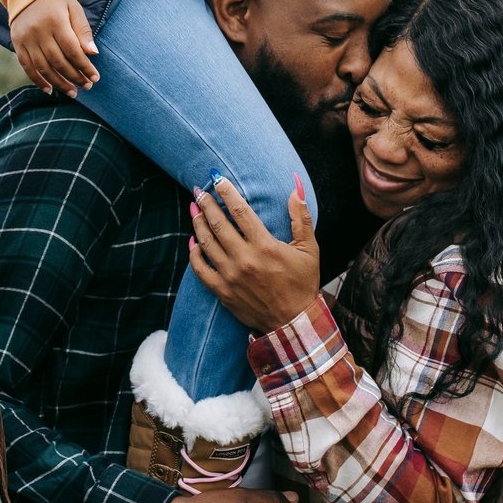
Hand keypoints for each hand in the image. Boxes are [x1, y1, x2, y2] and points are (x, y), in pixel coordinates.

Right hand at [9, 0, 98, 94]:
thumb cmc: (56, 0)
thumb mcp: (73, 8)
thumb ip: (83, 30)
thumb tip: (93, 53)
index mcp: (55, 21)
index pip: (72, 50)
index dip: (84, 66)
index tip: (95, 77)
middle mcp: (38, 31)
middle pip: (58, 61)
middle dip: (74, 77)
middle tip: (87, 86)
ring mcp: (26, 39)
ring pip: (43, 67)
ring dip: (59, 83)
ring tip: (72, 92)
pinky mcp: (17, 43)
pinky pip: (27, 66)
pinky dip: (38, 80)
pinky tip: (50, 89)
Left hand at [189, 176, 320, 333]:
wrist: (293, 324)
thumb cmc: (303, 284)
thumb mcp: (309, 250)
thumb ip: (301, 217)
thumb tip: (295, 188)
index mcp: (265, 246)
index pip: (240, 211)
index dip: (227, 192)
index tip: (217, 178)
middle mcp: (245, 259)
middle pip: (218, 224)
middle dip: (207, 203)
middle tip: (199, 189)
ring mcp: (231, 276)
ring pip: (206, 243)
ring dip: (198, 223)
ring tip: (194, 209)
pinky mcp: (222, 292)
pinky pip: (201, 270)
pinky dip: (194, 254)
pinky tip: (193, 241)